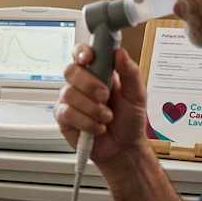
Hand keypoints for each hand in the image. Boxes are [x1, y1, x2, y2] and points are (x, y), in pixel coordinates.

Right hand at [53, 44, 148, 166]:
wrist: (124, 148)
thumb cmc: (129, 120)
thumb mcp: (137, 95)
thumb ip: (130, 73)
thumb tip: (120, 53)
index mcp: (97, 73)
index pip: (82, 54)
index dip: (81, 52)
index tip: (89, 58)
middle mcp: (81, 84)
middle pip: (71, 70)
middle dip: (89, 84)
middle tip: (105, 96)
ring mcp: (70, 100)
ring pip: (69, 93)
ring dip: (92, 108)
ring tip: (106, 117)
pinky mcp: (64, 118)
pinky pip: (66, 113)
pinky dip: (85, 122)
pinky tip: (97, 127)